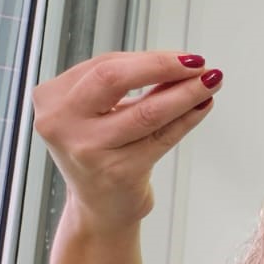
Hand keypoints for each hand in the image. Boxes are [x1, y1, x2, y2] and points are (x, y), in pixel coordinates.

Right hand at [33, 50, 223, 225]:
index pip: (105, 65)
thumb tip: (183, 64)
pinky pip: (162, 137)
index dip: (150, 58)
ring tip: (211, 82)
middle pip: (114, 79)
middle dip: (163, 67)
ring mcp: (88, 149)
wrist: (99, 207)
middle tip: (199, 63)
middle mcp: (61, 122)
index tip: (185, 56)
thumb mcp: (103, 113)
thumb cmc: (102, 152)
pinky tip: (203, 106)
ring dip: (185, 93)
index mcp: (52, 98)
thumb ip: (132, 87)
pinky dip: (187, 118)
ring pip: (146, 111)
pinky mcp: (118, 172)